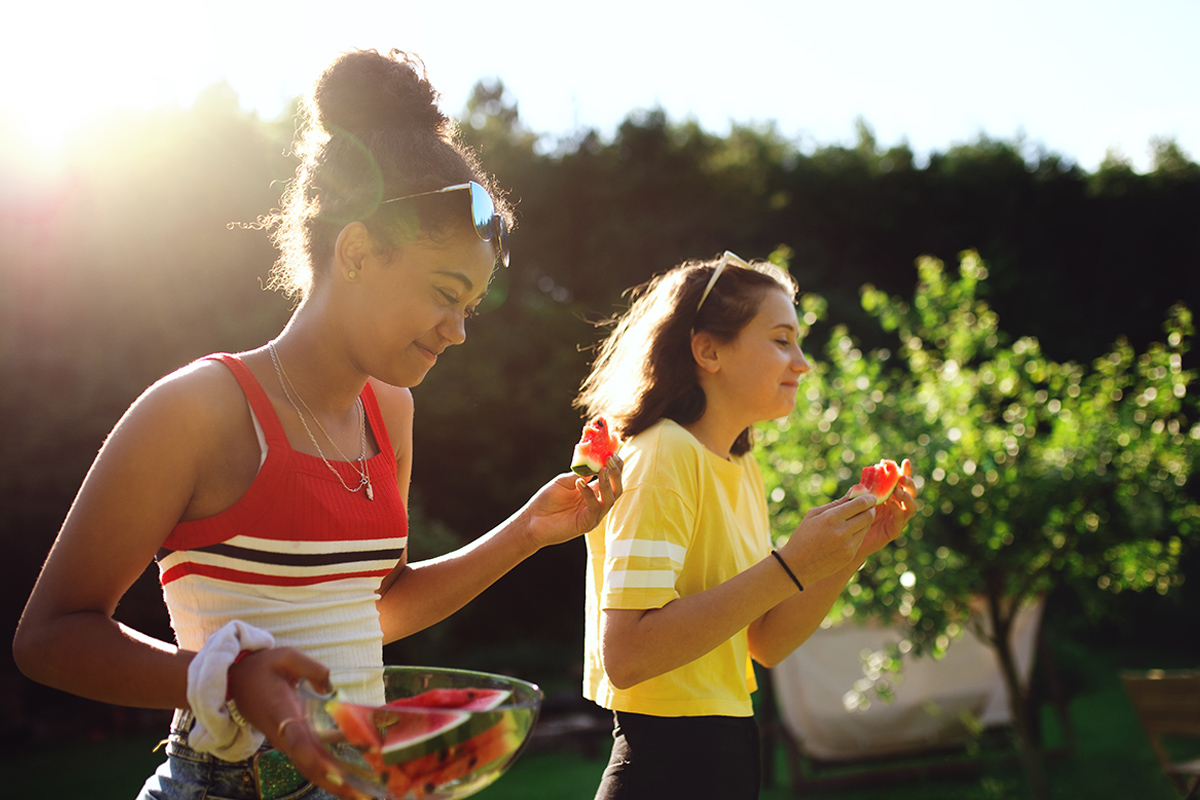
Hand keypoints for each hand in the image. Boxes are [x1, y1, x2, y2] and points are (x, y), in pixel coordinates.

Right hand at [227, 648, 372, 799]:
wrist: (235, 682)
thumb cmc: (261, 668)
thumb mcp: (285, 657)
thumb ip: (313, 669)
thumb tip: (332, 688)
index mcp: (281, 712)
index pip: (297, 741)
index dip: (315, 759)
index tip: (336, 775)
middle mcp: (284, 734)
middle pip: (309, 765)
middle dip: (336, 784)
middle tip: (366, 798)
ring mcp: (288, 741)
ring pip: (312, 767)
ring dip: (338, 783)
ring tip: (366, 795)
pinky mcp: (293, 741)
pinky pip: (313, 759)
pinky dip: (334, 770)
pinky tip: (359, 776)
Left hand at [521, 457, 623, 548]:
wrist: (532, 520)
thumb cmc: (547, 500)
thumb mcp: (564, 481)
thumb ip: (580, 474)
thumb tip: (595, 461)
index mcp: (593, 492)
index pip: (611, 479)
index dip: (615, 466)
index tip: (612, 453)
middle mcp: (597, 503)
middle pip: (616, 489)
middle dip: (616, 474)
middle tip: (611, 459)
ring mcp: (593, 515)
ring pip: (610, 499)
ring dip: (607, 483)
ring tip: (602, 469)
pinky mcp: (587, 524)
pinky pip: (594, 507)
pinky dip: (589, 493)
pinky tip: (579, 483)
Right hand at [779, 492, 877, 585]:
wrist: (796, 566)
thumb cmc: (803, 536)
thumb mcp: (813, 514)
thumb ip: (836, 503)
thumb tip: (853, 492)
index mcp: (831, 518)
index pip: (861, 504)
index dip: (869, 498)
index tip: (870, 496)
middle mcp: (842, 531)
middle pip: (869, 515)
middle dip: (870, 509)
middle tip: (867, 506)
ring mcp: (848, 545)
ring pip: (867, 527)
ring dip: (864, 521)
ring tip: (854, 519)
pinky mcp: (850, 555)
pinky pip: (860, 539)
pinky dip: (857, 533)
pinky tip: (847, 533)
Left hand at [856, 458, 919, 558]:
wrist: (848, 540)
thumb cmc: (852, 517)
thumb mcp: (857, 499)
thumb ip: (863, 489)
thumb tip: (865, 476)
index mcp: (890, 496)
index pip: (901, 482)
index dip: (905, 471)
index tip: (905, 461)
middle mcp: (897, 506)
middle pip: (911, 492)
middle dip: (909, 483)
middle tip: (901, 477)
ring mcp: (897, 519)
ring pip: (911, 506)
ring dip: (906, 496)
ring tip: (897, 490)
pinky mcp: (894, 530)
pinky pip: (900, 519)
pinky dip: (897, 510)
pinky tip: (890, 502)